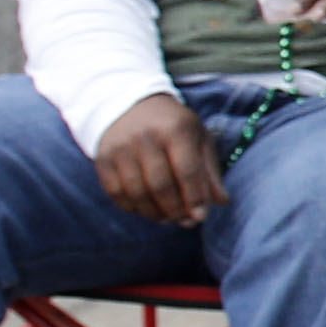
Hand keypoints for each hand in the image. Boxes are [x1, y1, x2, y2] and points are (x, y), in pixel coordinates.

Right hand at [93, 95, 225, 223]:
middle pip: (161, 186)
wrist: (130, 105)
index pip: (187, 170)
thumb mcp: (197, 139)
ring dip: (154, 213)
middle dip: (175, 210)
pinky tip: (146, 209)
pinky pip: (117, 193)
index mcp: (175, 129)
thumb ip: (209, 171)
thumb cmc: (172, 127)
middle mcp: (145, 137)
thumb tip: (222, 202)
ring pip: (137, 193)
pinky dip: (132, 208)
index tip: (201, 217)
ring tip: (168, 218)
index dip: (194, 198)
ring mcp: (120, 148)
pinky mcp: (103, 159)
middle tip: (185, 221)